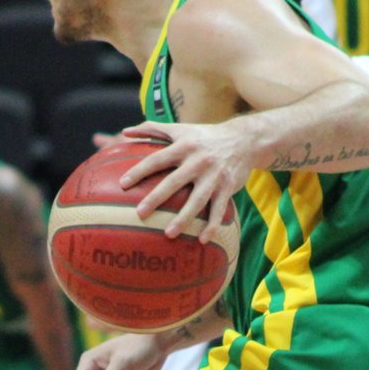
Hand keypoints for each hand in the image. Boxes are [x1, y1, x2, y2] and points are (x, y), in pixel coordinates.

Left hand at [118, 120, 251, 236]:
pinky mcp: (228, 187)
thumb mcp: (180, 129)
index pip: (157, 159)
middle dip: (156, 197)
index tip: (123, 184)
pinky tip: (202, 240)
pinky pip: (218, 209)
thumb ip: (152, 129)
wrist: (245, 140)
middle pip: (174, 181)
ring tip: (168, 234)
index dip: (140, 171)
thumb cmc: (204, 136)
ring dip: (184, 218)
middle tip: (140, 213)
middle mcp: (198, 161)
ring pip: (197, 200)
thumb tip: (124, 131)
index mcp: (184, 147)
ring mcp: (214, 175)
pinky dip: (212, 225)